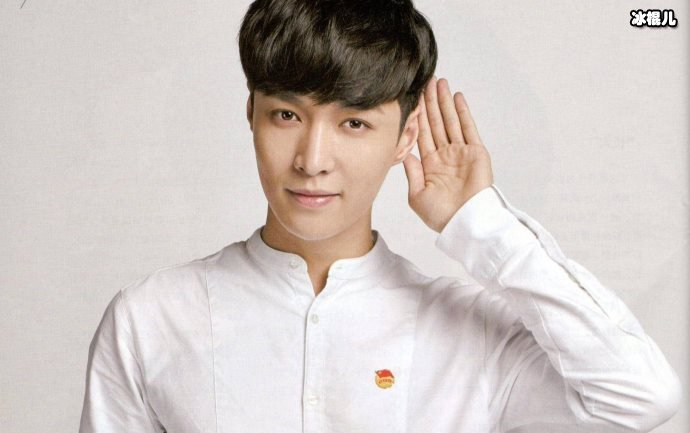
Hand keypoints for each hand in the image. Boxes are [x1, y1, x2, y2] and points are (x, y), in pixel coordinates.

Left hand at [402, 77, 493, 232]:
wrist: (464, 222)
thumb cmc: (442, 215)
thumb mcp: (418, 196)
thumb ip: (412, 173)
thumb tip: (405, 153)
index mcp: (430, 165)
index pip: (422, 134)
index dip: (418, 116)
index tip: (412, 98)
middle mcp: (445, 155)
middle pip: (436, 122)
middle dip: (431, 102)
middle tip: (426, 81)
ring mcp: (461, 152)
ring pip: (450, 121)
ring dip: (444, 102)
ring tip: (439, 82)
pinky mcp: (475, 152)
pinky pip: (467, 127)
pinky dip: (462, 112)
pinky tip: (456, 97)